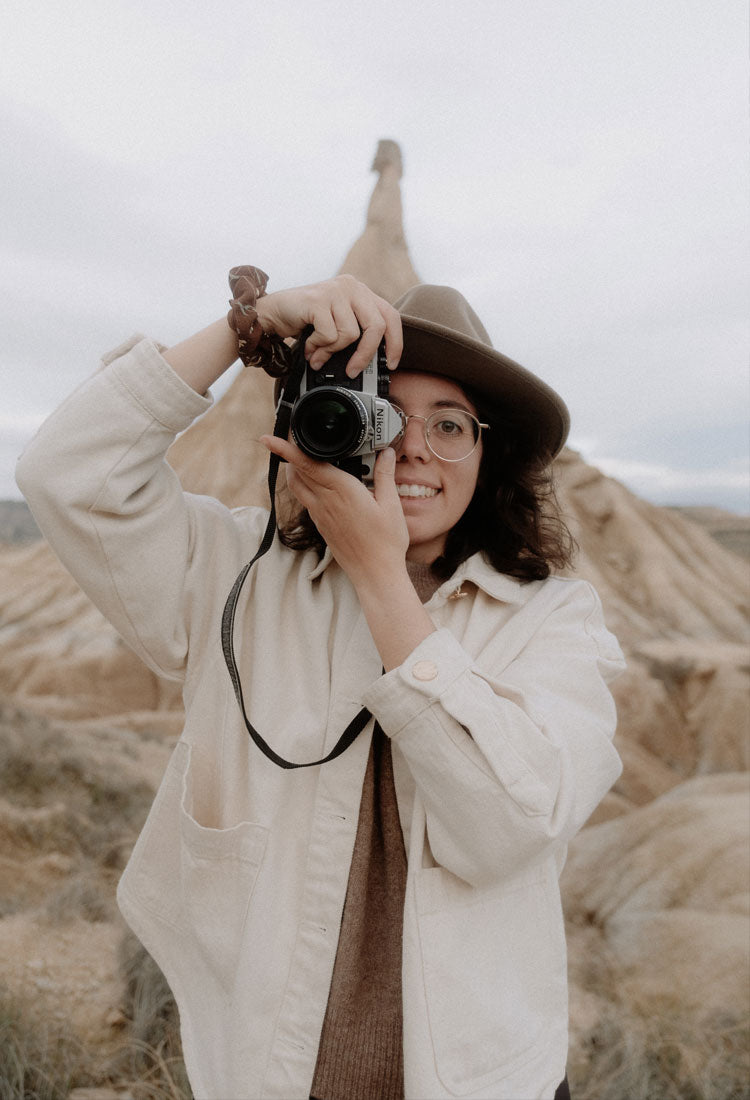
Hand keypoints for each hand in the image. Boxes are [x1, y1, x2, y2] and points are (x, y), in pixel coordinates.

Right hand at [256, 274, 401, 376]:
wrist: (271, 312)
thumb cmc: (304, 320)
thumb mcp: (337, 323)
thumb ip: (355, 333)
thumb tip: (371, 361)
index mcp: (360, 292)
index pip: (390, 316)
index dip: (395, 342)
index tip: (391, 363)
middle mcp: (351, 287)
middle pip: (376, 326)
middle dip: (365, 354)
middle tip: (353, 370)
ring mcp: (335, 291)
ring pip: (350, 334)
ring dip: (331, 351)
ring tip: (318, 352)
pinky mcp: (318, 300)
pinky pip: (329, 335)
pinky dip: (318, 347)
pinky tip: (309, 345)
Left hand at [261, 435, 408, 583]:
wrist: (375, 574)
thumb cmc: (386, 542)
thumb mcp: (391, 505)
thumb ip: (385, 475)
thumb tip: (386, 453)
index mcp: (342, 490)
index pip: (307, 464)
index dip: (286, 449)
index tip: (268, 439)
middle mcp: (325, 502)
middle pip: (296, 472)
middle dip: (290, 454)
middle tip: (292, 439)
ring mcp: (320, 515)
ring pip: (298, 487)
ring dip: (295, 470)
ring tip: (302, 457)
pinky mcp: (321, 526)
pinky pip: (306, 501)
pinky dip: (305, 487)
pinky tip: (320, 485)